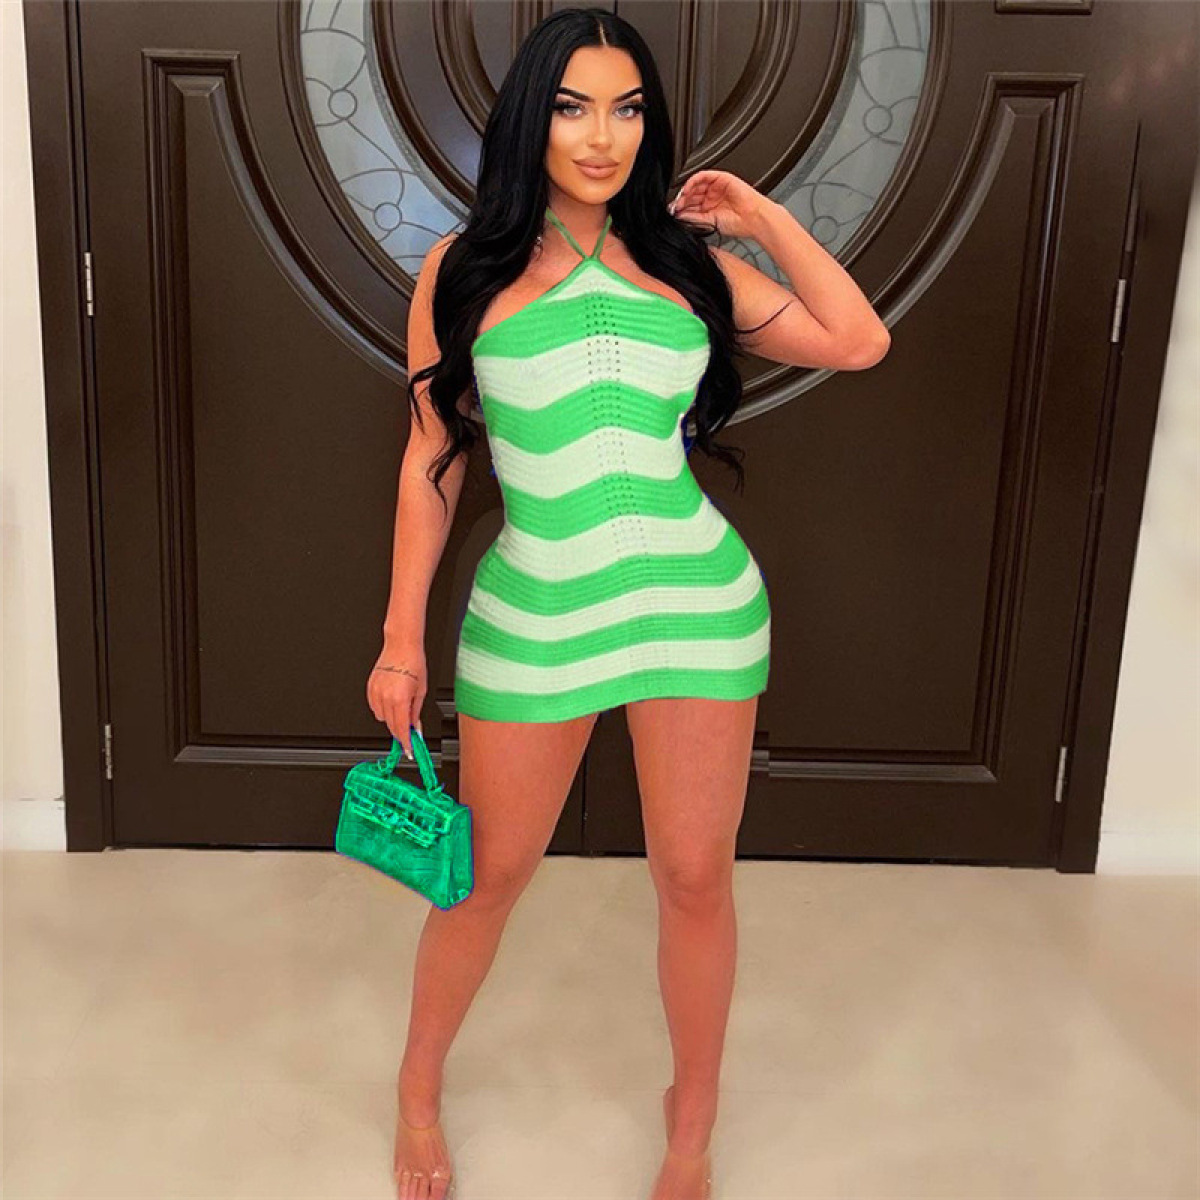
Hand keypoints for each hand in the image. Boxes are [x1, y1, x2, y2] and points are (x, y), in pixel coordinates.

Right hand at [367, 639, 426, 759]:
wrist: (401, 645)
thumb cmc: (414, 663)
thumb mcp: (421, 690)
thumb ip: (416, 712)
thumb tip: (415, 728)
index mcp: (399, 699)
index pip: (401, 729)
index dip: (405, 742)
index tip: (408, 750)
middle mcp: (385, 697)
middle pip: (390, 726)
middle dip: (400, 731)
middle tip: (409, 731)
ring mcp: (375, 692)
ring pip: (381, 718)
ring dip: (391, 718)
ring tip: (401, 705)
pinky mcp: (370, 687)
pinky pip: (374, 707)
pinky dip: (382, 708)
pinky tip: (391, 699)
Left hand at [668, 169, 773, 240]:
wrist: (754, 219)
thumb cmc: (738, 224)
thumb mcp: (709, 222)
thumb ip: (694, 218)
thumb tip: (679, 216)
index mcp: (710, 208)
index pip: (691, 205)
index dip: (681, 208)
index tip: (673, 213)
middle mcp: (712, 196)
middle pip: (692, 194)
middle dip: (682, 201)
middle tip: (673, 208)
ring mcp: (717, 187)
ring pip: (696, 185)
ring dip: (686, 192)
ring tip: (680, 201)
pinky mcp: (722, 178)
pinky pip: (704, 176)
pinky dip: (694, 181)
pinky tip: (687, 190)